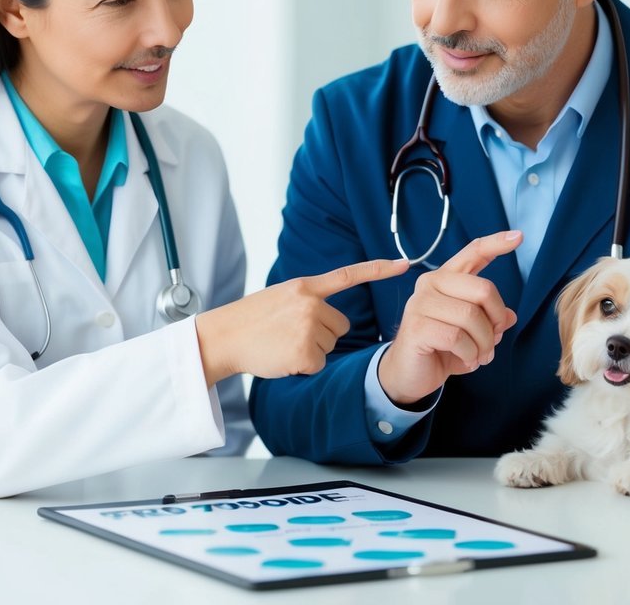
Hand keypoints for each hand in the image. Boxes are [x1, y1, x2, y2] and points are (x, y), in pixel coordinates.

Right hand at [195, 258, 409, 384]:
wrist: (224, 337)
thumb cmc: (252, 320)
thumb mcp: (281, 296)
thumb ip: (308, 300)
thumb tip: (334, 317)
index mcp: (305, 286)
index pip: (348, 275)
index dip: (379, 269)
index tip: (405, 264)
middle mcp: (310, 303)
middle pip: (341, 325)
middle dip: (322, 333)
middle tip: (290, 333)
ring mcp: (307, 328)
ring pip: (329, 345)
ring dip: (311, 349)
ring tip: (282, 343)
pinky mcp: (305, 353)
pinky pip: (318, 364)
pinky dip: (303, 366)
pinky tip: (283, 357)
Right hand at [378, 230, 520, 405]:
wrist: (408, 375)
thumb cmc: (440, 349)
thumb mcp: (470, 332)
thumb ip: (488, 319)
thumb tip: (510, 316)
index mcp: (445, 278)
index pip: (473, 253)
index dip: (496, 244)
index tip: (518, 236)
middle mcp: (430, 284)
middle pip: (483, 289)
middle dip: (496, 320)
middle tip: (493, 341)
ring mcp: (420, 304)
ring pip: (472, 317)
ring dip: (485, 344)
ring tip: (480, 356)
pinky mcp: (417, 327)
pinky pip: (458, 337)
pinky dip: (470, 354)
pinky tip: (467, 361)